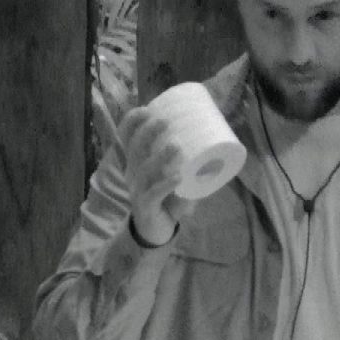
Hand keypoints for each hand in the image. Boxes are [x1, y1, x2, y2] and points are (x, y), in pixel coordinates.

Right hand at [116, 105, 195, 244]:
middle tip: (165, 121)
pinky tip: (178, 177)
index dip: (132, 122)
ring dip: (160, 157)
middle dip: (147, 133)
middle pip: (134, 149)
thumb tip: (214, 147)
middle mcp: (132, 174)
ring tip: (176, 146)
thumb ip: (187, 164)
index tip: (147, 109)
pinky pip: (154, 194)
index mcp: (136, 163)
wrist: (155, 230)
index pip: (126, 138)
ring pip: (144, 170)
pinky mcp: (145, 207)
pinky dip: (166, 184)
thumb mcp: (172, 177)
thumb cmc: (165, 198)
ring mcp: (137, 191)